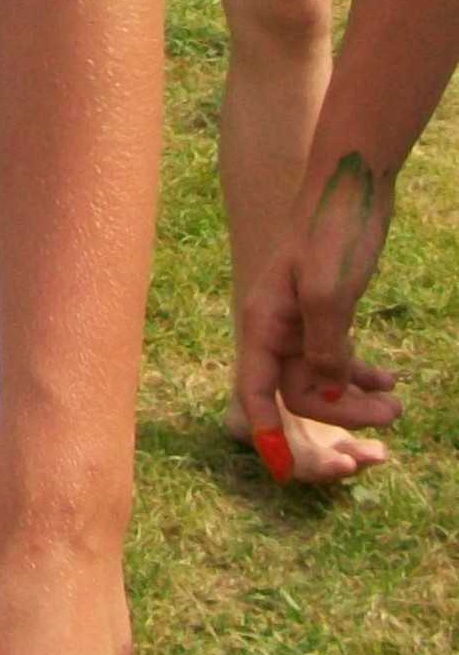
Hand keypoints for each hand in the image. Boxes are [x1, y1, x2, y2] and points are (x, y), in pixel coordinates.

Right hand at [235, 150, 401, 461]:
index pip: (256, 391)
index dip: (267, 432)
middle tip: (388, 423)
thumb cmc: (333, 230)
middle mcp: (276, 328)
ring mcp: (301, 322)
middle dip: (340, 417)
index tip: (284, 469)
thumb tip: (332, 398)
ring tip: (398, 403)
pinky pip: (337, 360)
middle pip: (297, 394)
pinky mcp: (326, 313)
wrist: (352, 184)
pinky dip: (362, 375)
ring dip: (358, 400)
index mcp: (264, 322)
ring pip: (323, 381)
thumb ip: (326, 348)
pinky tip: (391, 378)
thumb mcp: (330, 292)